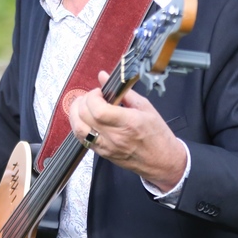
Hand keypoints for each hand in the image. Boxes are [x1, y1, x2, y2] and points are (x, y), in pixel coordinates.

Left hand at [70, 71, 186, 191]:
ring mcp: (107, 147)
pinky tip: (85, 119)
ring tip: (83, 106)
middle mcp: (115, 136)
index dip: (93, 97)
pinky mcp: (102, 154)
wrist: (162, 161)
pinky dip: (79, 126)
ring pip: (78, 129)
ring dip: (76, 114)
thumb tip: (104, 76)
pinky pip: (82, 139)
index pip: (99, 110)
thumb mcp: (145, 107)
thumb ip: (123, 91)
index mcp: (128, 123)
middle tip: (92, 97)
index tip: (99, 92)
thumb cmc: (157, 134)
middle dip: (83, 101)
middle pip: (85, 117)